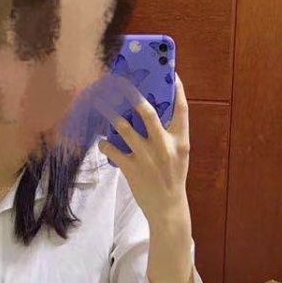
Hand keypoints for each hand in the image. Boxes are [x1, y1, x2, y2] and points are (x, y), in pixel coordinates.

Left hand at [98, 74, 190, 226]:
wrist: (167, 207)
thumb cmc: (172, 177)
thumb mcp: (179, 154)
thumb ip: (170, 135)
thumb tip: (150, 112)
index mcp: (180, 141)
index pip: (182, 109)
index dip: (178, 90)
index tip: (172, 75)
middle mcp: (163, 145)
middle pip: (146, 111)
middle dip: (130, 94)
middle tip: (119, 82)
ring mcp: (146, 156)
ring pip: (123, 127)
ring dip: (109, 113)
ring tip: (99, 103)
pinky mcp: (131, 168)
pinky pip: (111, 149)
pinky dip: (104, 143)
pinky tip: (102, 142)